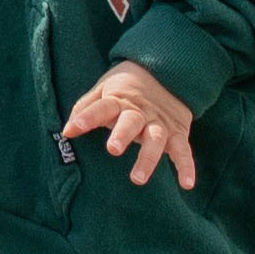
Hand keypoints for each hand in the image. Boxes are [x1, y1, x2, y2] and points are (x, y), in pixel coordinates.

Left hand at [62, 61, 196, 188]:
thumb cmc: (127, 85)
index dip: (86, 118)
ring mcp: (160, 123)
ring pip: (156, 139)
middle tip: (113, 149)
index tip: (70, 129)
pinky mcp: (177, 133)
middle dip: (122, 135)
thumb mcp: (105, 88)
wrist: (167, 69)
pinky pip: (183, 151)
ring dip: (148, 158)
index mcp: (119, 100)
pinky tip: (187, 184)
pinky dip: (187, 167)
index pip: (101, 107)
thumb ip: (87, 107)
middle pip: (131, 122)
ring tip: (138, 179)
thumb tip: (66, 129)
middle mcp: (140, 112)